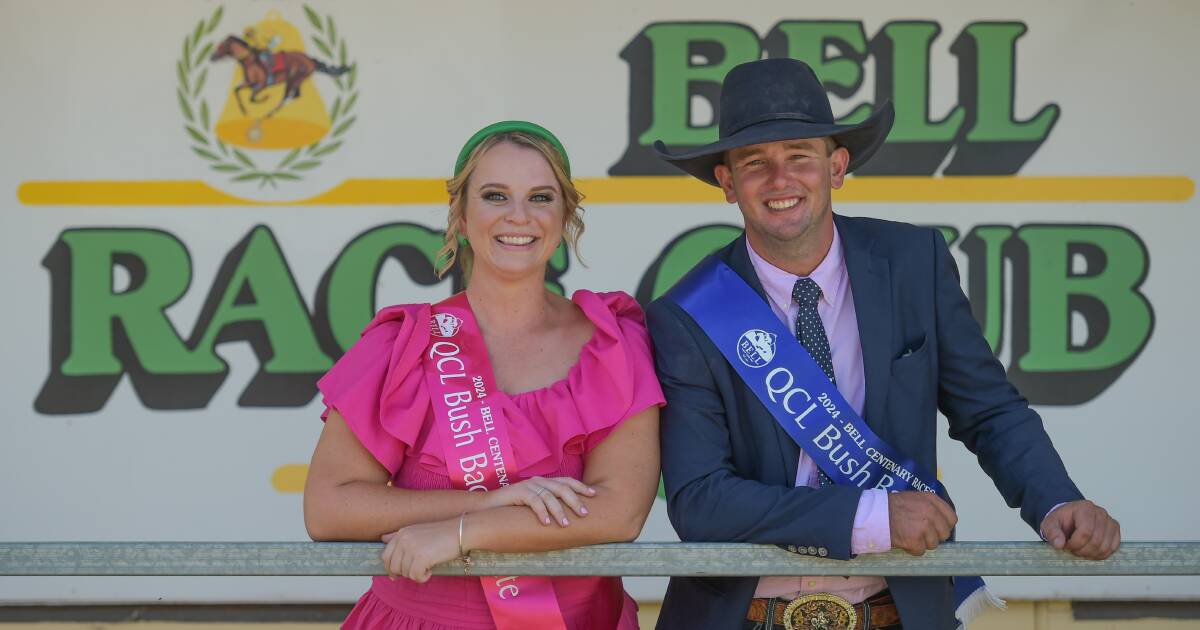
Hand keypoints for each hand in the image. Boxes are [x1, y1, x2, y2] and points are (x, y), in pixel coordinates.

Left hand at [380, 519, 459, 582]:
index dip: (391, 568)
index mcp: (401, 533)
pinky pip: (416, 576)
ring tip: (428, 567)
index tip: (398, 574)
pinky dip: (423, 578)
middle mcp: (404, 539)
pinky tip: (431, 570)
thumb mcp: (417, 531)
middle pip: (393, 567)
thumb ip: (399, 536)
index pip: (385, 556)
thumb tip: (382, 539)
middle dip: (405, 573)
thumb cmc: (442, 533)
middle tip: (418, 570)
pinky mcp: (421, 557)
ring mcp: (411, 548)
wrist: (461, 531)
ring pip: (405, 573)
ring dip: (416, 575)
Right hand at [479, 476, 595, 526]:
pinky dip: (541, 512)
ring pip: (549, 495)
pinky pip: (533, 501)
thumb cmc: (513, 510)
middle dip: (575, 500)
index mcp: (543, 483)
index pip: (566, 481)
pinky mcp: (518, 492)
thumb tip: (568, 518)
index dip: (581, 487)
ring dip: (559, 510)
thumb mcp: (533, 507)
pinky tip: (546, 523)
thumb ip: (548, 507)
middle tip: (585, 513)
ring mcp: (528, 486)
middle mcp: (538, 481)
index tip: (594, 495)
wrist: (487, 508)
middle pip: (562, 487)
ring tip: (565, 524)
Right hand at [888, 491, 956, 555]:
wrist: (875, 514)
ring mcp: (923, 527)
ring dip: (922, 543)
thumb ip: (929, 507)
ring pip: (933, 544)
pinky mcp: (915, 540)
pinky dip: (912, 549)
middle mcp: (930, 513)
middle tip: (921, 534)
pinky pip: (920, 551)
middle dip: (934, 536)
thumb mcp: (915, 498)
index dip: (944, 526)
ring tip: (910, 536)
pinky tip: (904, 541)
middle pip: (944, 533)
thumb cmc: (892, 506)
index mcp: (931, 500)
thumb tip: (940, 522)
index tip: (937, 529)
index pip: (951, 518)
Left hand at [1040, 500, 1119, 559]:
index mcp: (1085, 508)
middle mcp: (1100, 513)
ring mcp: (1110, 522)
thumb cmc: (1062, 520)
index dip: (1075, 544)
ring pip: (1105, 547)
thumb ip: (1052, 533)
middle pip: (1096, 541)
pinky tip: (1090, 551)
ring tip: (1080, 550)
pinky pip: (1112, 548)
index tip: (1066, 546)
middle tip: (1072, 549)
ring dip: (1091, 554)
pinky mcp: (1115, 531)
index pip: (1085, 532)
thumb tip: (1059, 544)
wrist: (1069, 518)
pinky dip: (1100, 554)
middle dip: (1082, 550)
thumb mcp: (1050, 524)